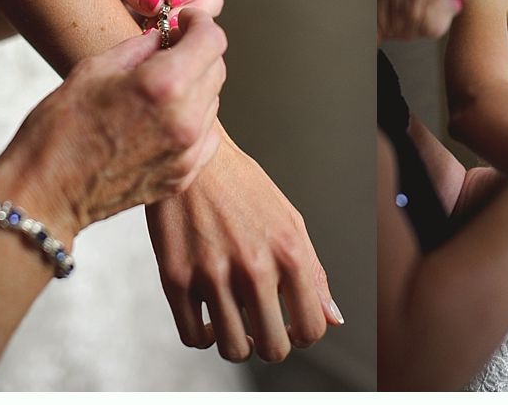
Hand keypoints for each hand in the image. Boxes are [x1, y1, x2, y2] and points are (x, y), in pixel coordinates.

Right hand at [0, 8, 226, 242]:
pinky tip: (161, 118)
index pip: (212, 39)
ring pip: (213, 101)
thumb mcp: (94, 69)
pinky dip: (192, 119)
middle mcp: (185, 118)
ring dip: (194, 86)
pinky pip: (206, 134)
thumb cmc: (57, 130)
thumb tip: (166, 34)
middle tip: (170, 49)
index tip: (184, 22)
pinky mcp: (184, 174)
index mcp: (163, 85)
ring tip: (157, 88)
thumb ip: (140, 47)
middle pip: (217, 68)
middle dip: (197, 52)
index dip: (199, 23)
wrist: (43, 194)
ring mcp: (188, 151)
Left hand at [86, 0, 222, 30]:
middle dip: (190, 12)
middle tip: (163, 23)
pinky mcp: (176, 29)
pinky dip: (169, 42)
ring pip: (201, 22)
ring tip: (150, 33)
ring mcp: (185, 7)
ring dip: (180, 29)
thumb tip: (156, 3)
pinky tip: (150, 44)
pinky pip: (184, 39)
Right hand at [145, 134, 342, 362]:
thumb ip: (313, 273)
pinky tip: (208, 318)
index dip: (303, 335)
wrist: (193, 158)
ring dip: (237, 342)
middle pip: (272, 348)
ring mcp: (212, 275)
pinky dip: (203, 337)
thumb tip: (332, 319)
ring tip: (235, 320)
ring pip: (232, 349)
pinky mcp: (175, 278)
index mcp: (289, 251)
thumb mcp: (290, 221)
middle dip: (271, 343)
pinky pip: (192, 337)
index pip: (310, 328)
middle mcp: (253, 266)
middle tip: (263, 326)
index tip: (291, 327)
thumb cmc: (242, 186)